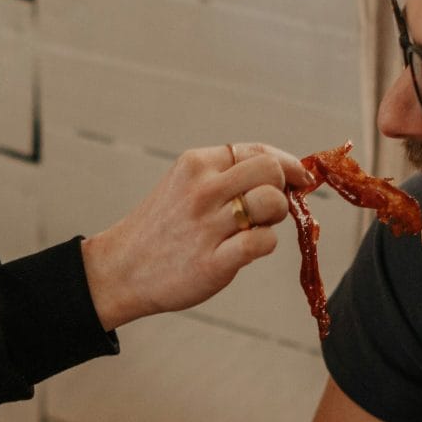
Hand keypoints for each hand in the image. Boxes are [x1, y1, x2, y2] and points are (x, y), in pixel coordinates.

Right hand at [80, 141, 310, 328]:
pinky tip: (247, 250)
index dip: (289, 165)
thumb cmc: (162, 229)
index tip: (300, 178)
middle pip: (272, 173)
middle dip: (282, 190)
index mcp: (196, 164)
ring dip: (274, 219)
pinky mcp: (212, 262)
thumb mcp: (184, 185)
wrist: (121, 270)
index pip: (259, 151)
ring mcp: (207, 226)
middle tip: (268, 210)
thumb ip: (226, 176)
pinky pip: (263, 242)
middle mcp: (202, 190)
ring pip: (272, 204)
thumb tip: (285, 175)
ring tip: (253, 229)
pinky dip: (264, 245)